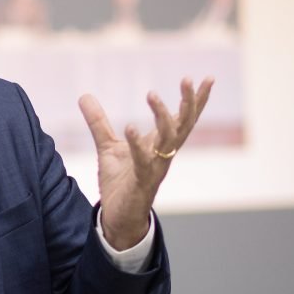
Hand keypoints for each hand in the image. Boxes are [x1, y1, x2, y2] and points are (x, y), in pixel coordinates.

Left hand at [79, 77, 213, 249]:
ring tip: (152, 93)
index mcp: (160, 144)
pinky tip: (131, 127)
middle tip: (188, 78)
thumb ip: (98, 122)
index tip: (208, 77)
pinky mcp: (141, 181)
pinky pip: (142, 160)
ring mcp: (155, 167)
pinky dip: (137, 144)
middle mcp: (163, 154)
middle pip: (183, 124)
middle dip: (188, 102)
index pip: (183, 118)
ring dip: (162, 116)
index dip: (196, 99)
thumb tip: (84, 95)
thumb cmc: (121, 182)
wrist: (118, 216)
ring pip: (168, 139)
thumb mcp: (108, 146)